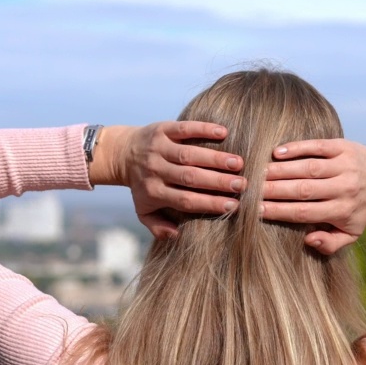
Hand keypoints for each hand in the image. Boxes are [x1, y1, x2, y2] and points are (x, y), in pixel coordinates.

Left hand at [93, 122, 246, 239]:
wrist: (122, 153)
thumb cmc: (142, 185)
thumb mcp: (143, 210)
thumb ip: (157, 226)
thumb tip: (176, 235)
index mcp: (154, 192)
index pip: (186, 200)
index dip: (210, 203)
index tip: (234, 205)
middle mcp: (156, 170)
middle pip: (190, 177)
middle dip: (218, 181)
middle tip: (243, 184)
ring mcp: (159, 148)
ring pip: (190, 154)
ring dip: (216, 158)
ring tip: (239, 163)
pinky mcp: (162, 129)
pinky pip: (184, 129)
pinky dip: (203, 129)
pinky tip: (223, 132)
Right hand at [262, 140, 365, 253]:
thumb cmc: (360, 209)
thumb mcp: (351, 233)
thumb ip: (330, 243)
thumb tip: (309, 240)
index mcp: (342, 211)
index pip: (305, 213)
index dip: (279, 211)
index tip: (256, 211)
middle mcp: (344, 188)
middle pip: (303, 190)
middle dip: (274, 190)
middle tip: (249, 190)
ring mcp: (344, 165)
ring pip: (308, 168)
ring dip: (280, 170)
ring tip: (258, 173)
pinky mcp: (343, 147)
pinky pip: (317, 146)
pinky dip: (296, 148)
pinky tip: (276, 152)